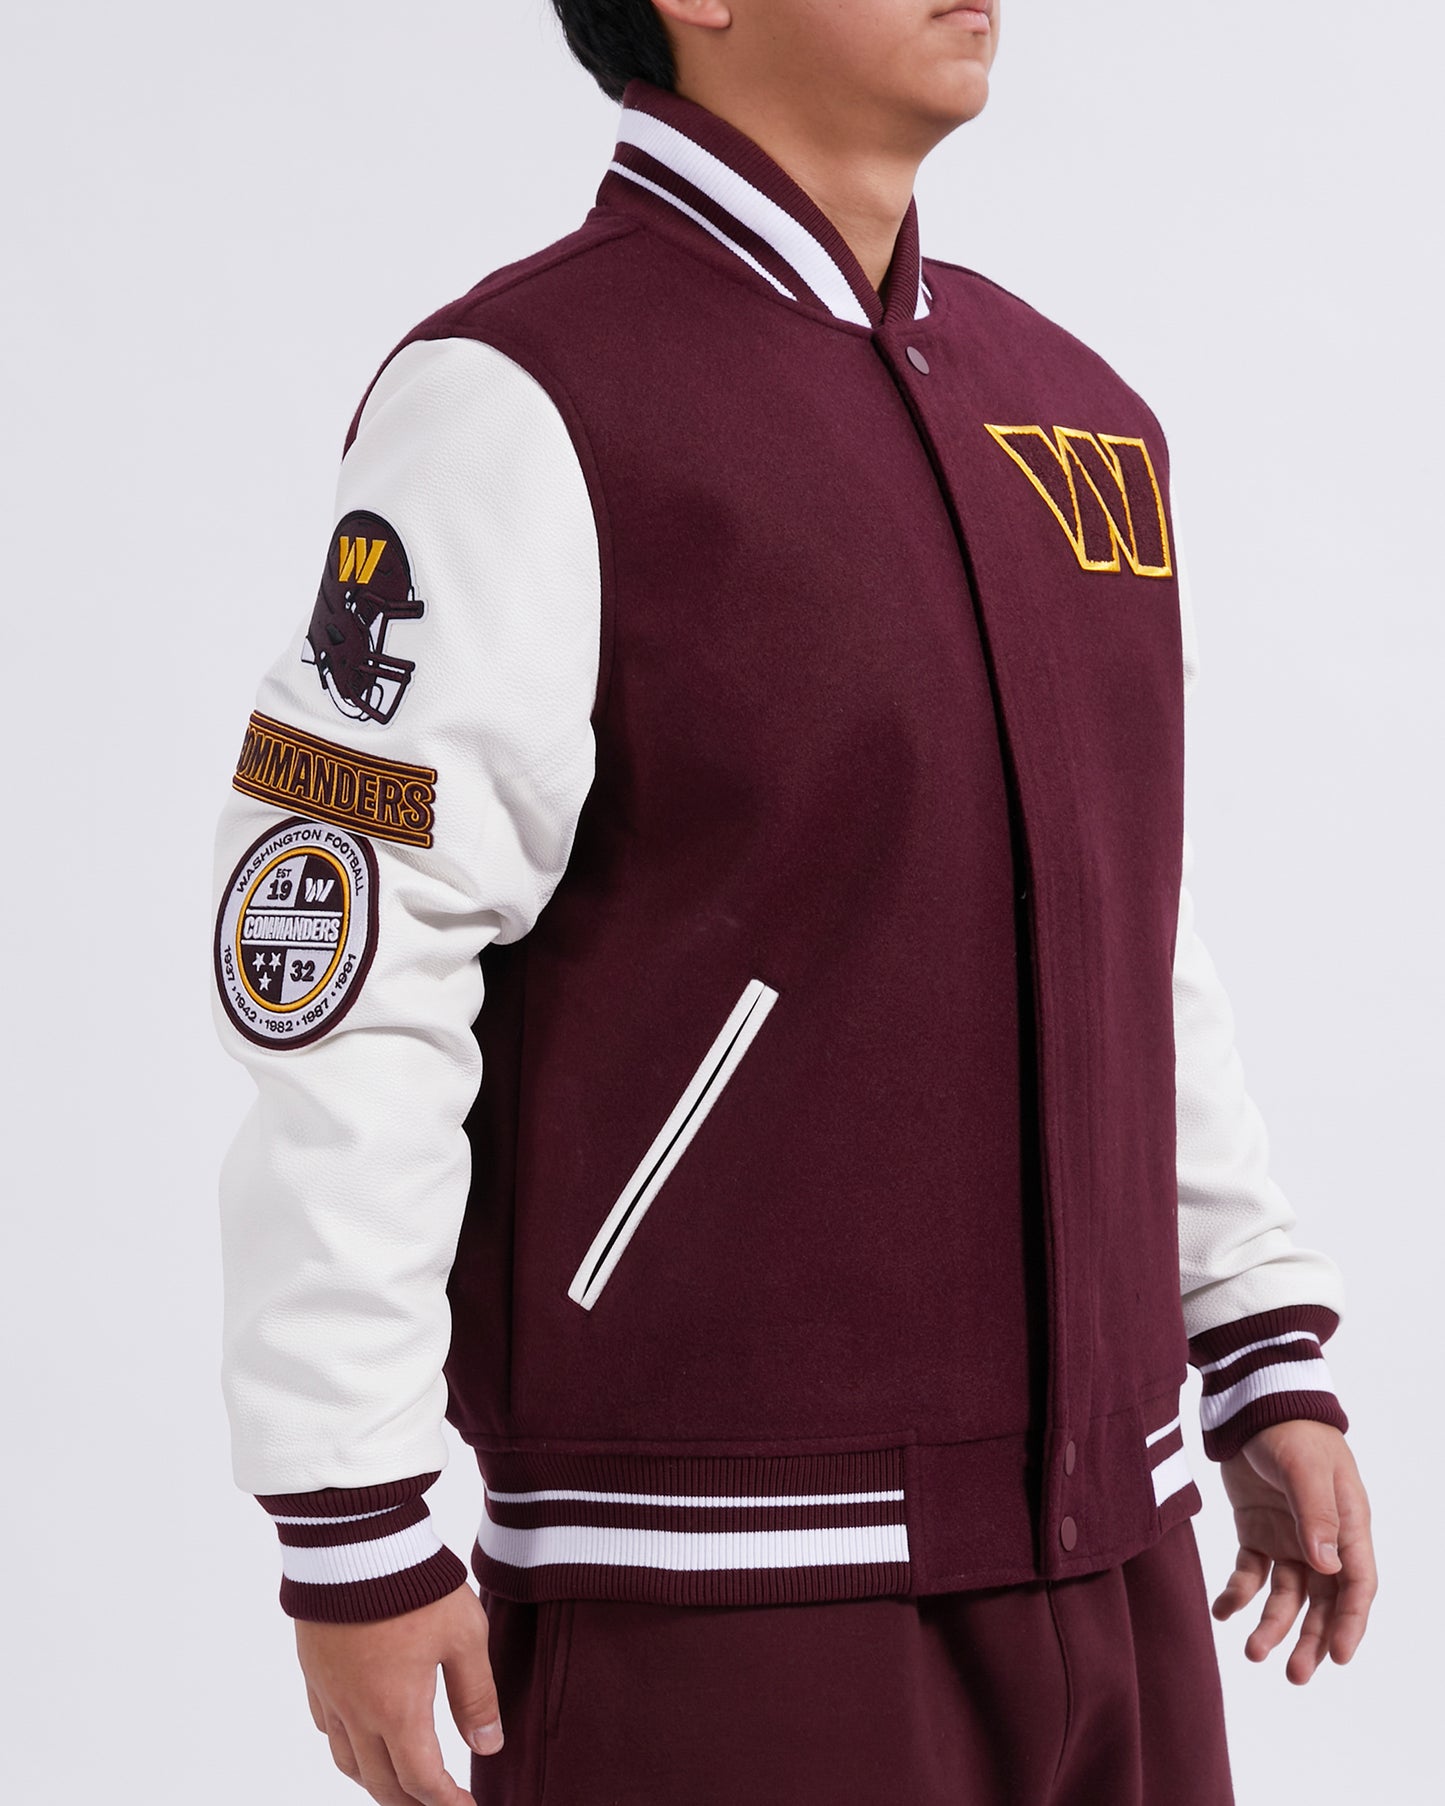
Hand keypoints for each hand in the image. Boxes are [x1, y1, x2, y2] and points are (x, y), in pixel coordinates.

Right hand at [296, 1580, 503, 1804]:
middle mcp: (357, 1712)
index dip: (446, 1804)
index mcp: (397, 1710)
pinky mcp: (313, 1670)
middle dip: (412, 1803)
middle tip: (438, 1803)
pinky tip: (362, 1736)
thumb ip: (476, 1695)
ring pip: (347, 1762)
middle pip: (381, 1784)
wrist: (355, 1541)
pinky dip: (347, 1747)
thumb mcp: (464, 1635)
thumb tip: (487, 1746)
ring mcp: (330, 1692)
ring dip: (376, 1782)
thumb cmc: (415, 1583)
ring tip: (402, 1783)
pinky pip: (327, 1727)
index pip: (421, 1782)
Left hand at [1211, 1420, 1375, 1682]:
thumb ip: (1317, 1516)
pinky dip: (1237, 1593)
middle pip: (1322, 1602)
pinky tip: (1222, 1610)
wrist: (1255, 1402)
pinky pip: (1250, 1573)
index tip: (1337, 1657)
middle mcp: (1322, 1540)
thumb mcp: (1307, 1469)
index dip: (1349, 1623)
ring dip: (1272, 1625)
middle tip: (1293, 1675)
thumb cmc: (1292, 1430)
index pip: (1356, 1585)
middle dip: (1310, 1640)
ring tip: (1252, 1651)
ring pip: (1286, 1595)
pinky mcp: (1256, 1532)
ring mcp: (1289, 1538)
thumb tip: (1327, 1565)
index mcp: (1348, 1527)